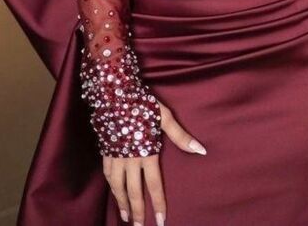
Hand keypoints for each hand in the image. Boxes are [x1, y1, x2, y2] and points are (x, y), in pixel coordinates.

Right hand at [103, 98, 206, 225]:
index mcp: (147, 152)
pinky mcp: (106, 151)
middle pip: (134, 191)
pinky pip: (108, 175)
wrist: (114, 93)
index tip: (161, 220)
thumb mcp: (164, 117)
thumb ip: (180, 136)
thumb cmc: (142, 103)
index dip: (158, 203)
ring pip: (118, 187)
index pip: (154, 184)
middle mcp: (130, 158)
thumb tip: (201, 150)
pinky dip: (111, 187)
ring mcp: (116, 156)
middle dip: (139, 211)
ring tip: (126, 218)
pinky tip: (114, 192)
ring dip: (122, 204)